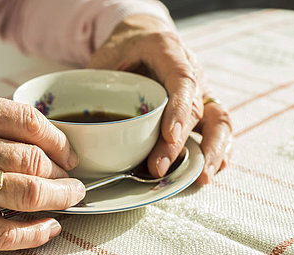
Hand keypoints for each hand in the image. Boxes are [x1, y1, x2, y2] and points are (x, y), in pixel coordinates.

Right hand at [0, 88, 84, 249]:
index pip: (28, 120)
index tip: (68, 153)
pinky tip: (49, 228)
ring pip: (28, 193)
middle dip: (65, 174)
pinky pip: (4, 232)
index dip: (58, 140)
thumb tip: (35, 145)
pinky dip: (34, 233)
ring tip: (70, 202)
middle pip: (34, 159)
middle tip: (74, 182)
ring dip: (60, 200)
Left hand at [88, 15, 231, 183]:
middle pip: (195, 108)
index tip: (168, 135)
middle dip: (178, 143)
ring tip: (200, 177)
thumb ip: (96, 84)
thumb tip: (74, 123)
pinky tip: (208, 171)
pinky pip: (217, 129)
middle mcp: (192, 71)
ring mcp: (200, 91)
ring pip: (219, 119)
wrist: (140, 38)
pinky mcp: (202, 108)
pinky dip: (217, 151)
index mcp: (168, 51)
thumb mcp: (104, 58)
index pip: (181, 79)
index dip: (178, 109)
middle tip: (159, 168)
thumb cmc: (120, 50)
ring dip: (212, 151)